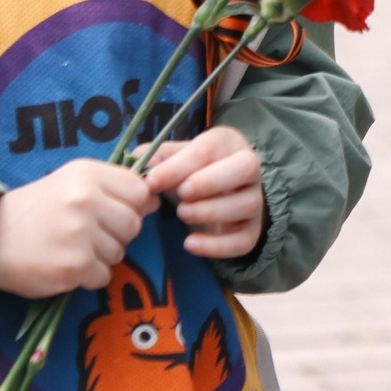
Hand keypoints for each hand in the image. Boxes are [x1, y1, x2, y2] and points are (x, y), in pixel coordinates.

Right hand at [0, 159, 156, 296]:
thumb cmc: (37, 208)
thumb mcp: (72, 180)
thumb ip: (113, 185)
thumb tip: (155, 199)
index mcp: (89, 175)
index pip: (141, 192)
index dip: (133, 206)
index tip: (112, 212)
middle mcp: (86, 201)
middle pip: (133, 224)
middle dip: (117, 233)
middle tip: (87, 234)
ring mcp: (80, 235)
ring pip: (119, 252)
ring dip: (101, 256)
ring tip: (70, 247)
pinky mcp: (73, 267)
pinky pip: (103, 276)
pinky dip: (88, 276)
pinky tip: (64, 264)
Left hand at [142, 125, 264, 259]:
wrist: (209, 194)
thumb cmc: (187, 171)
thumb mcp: (170, 158)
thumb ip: (152, 158)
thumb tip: (136, 166)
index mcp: (225, 144)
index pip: (208, 149)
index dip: (178, 167)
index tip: (152, 182)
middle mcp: (248, 169)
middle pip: (247, 167)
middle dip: (210, 182)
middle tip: (181, 194)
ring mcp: (254, 199)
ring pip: (248, 204)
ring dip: (212, 211)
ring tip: (182, 214)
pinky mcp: (251, 229)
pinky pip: (244, 240)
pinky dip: (218, 246)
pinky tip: (190, 244)